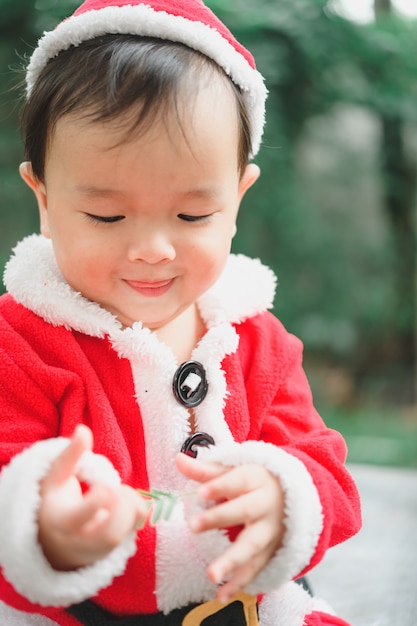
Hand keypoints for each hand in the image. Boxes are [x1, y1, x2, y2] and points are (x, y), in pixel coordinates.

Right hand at [38, 425, 146, 570]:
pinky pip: (131, 533)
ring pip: (120, 536)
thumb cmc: (55, 501)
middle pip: (106, 534)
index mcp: (60, 521)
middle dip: (120, 507)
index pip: (77, 520)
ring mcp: (97, 549)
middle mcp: (78, 541)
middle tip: (116, 487)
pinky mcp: (112, 548)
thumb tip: (83, 429)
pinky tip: (129, 500)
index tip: (107, 487)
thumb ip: (71, 454)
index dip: (95, 505)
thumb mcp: (56, 476)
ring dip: (130, 508)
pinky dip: (137, 513)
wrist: (54, 539)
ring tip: (122, 491)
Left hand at [176, 453, 284, 602]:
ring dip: (232, 561)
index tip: (200, 493)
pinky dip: (240, 583)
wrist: (291, 496)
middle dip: (219, 518)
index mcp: (255, 480)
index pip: (237, 481)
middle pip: (244, 511)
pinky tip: (221, 595)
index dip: (219, 486)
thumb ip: (204, 470)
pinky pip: (255, 568)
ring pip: (252, 546)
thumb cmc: (252, 481)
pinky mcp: (270, 551)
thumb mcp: (232, 471)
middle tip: (193, 526)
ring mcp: (270, 530)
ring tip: (211, 575)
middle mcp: (265, 505)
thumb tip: (178, 459)